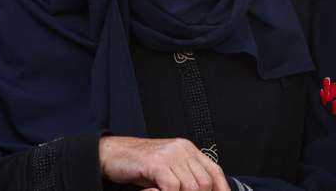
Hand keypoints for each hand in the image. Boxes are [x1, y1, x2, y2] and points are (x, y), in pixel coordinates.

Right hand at [99, 136, 229, 190]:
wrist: (113, 154)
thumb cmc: (140, 165)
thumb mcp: (168, 168)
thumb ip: (185, 177)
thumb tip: (203, 190)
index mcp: (188, 149)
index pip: (214, 171)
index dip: (221, 189)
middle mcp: (182, 149)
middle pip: (204, 183)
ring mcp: (170, 154)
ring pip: (191, 187)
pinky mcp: (156, 162)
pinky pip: (172, 187)